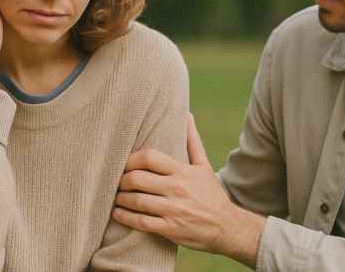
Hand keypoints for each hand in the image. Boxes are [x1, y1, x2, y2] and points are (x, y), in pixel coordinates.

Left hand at [113, 114, 264, 267]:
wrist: (227, 226)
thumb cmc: (211, 193)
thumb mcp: (204, 166)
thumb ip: (192, 141)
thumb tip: (187, 115)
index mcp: (183, 171)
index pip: (149, 157)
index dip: (131, 159)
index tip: (126, 163)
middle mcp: (177, 189)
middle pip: (137, 179)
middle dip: (122, 180)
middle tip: (119, 181)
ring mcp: (173, 210)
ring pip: (136, 201)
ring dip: (121, 198)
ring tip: (117, 196)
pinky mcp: (170, 228)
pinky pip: (141, 222)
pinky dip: (125, 217)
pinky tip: (118, 213)